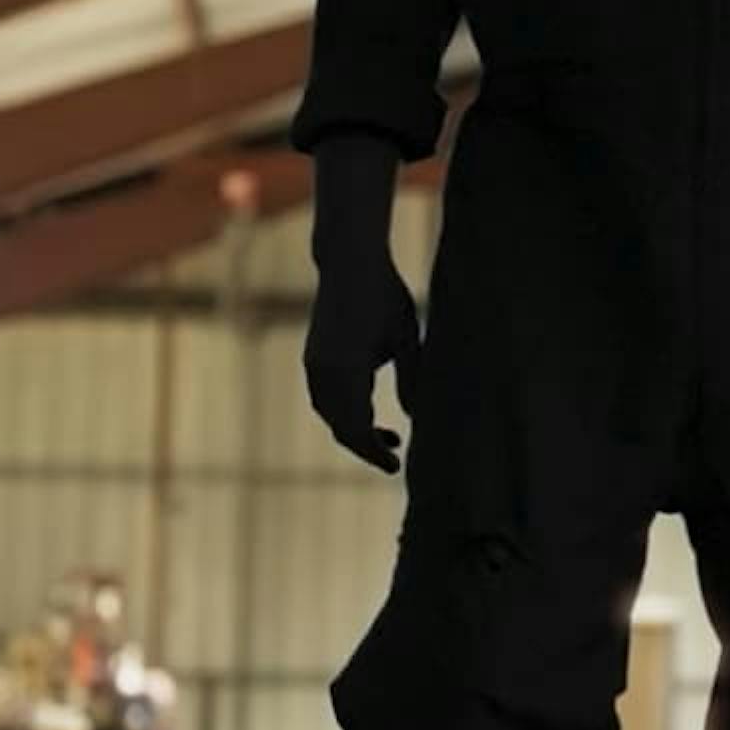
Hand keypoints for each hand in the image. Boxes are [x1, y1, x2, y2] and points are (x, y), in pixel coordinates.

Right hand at [304, 240, 421, 475]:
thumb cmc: (385, 296)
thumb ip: (412, 380)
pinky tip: (370, 410)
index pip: (356, 428)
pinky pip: (325, 397)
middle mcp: (323, 371)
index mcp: (346, 370)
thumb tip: (415, 419)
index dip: (374, 452)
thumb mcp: (407, 338)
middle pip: (340, 426)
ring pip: (330, 413)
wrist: (350, 263)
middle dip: (365, 447)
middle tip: (395, 458)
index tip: (396, 467)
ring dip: (354, 429)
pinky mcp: (314, 357)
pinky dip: (345, 411)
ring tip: (389, 435)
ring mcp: (314, 364)